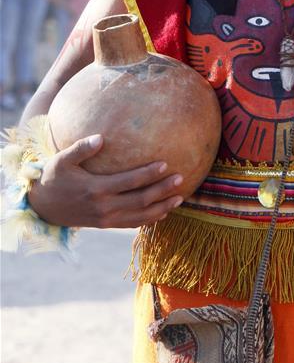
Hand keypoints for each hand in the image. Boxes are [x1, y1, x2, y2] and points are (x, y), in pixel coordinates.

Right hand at [28, 134, 184, 227]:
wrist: (42, 207)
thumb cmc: (53, 178)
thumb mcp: (61, 160)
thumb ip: (81, 149)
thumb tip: (101, 137)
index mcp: (96, 189)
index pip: (129, 182)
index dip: (148, 173)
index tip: (165, 163)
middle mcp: (104, 207)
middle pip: (140, 200)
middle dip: (162, 190)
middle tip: (181, 178)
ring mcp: (106, 219)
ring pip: (140, 216)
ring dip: (162, 207)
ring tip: (180, 198)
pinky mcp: (106, 225)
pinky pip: (132, 224)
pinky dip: (149, 220)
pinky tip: (163, 213)